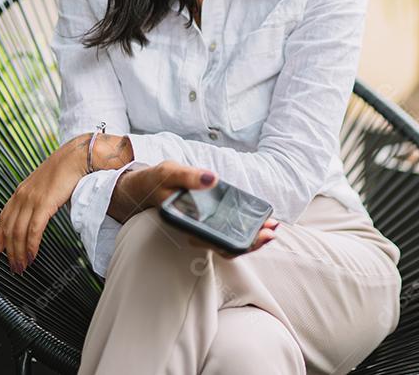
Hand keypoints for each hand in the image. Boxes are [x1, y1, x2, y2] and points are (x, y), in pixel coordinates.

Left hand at [0, 133, 86, 273]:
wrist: (77, 157)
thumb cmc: (66, 170)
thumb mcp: (46, 186)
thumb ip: (39, 199)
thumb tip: (40, 214)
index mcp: (21, 192)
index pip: (3, 218)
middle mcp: (22, 196)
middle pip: (9, 230)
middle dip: (10, 252)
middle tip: (14, 268)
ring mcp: (32, 200)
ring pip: (18, 233)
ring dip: (19, 253)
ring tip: (22, 267)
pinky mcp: (44, 204)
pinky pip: (33, 230)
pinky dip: (31, 246)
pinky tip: (32, 256)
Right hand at [116, 161, 278, 257]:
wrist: (145, 187)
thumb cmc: (157, 181)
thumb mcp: (169, 172)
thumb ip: (188, 176)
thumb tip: (211, 179)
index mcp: (187, 225)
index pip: (218, 242)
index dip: (242, 242)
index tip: (262, 234)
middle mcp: (195, 232)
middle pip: (227, 246)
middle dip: (253, 241)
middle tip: (273, 229)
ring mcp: (201, 229)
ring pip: (228, 242)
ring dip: (252, 237)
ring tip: (272, 226)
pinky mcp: (205, 222)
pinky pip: (226, 231)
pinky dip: (243, 228)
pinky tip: (259, 220)